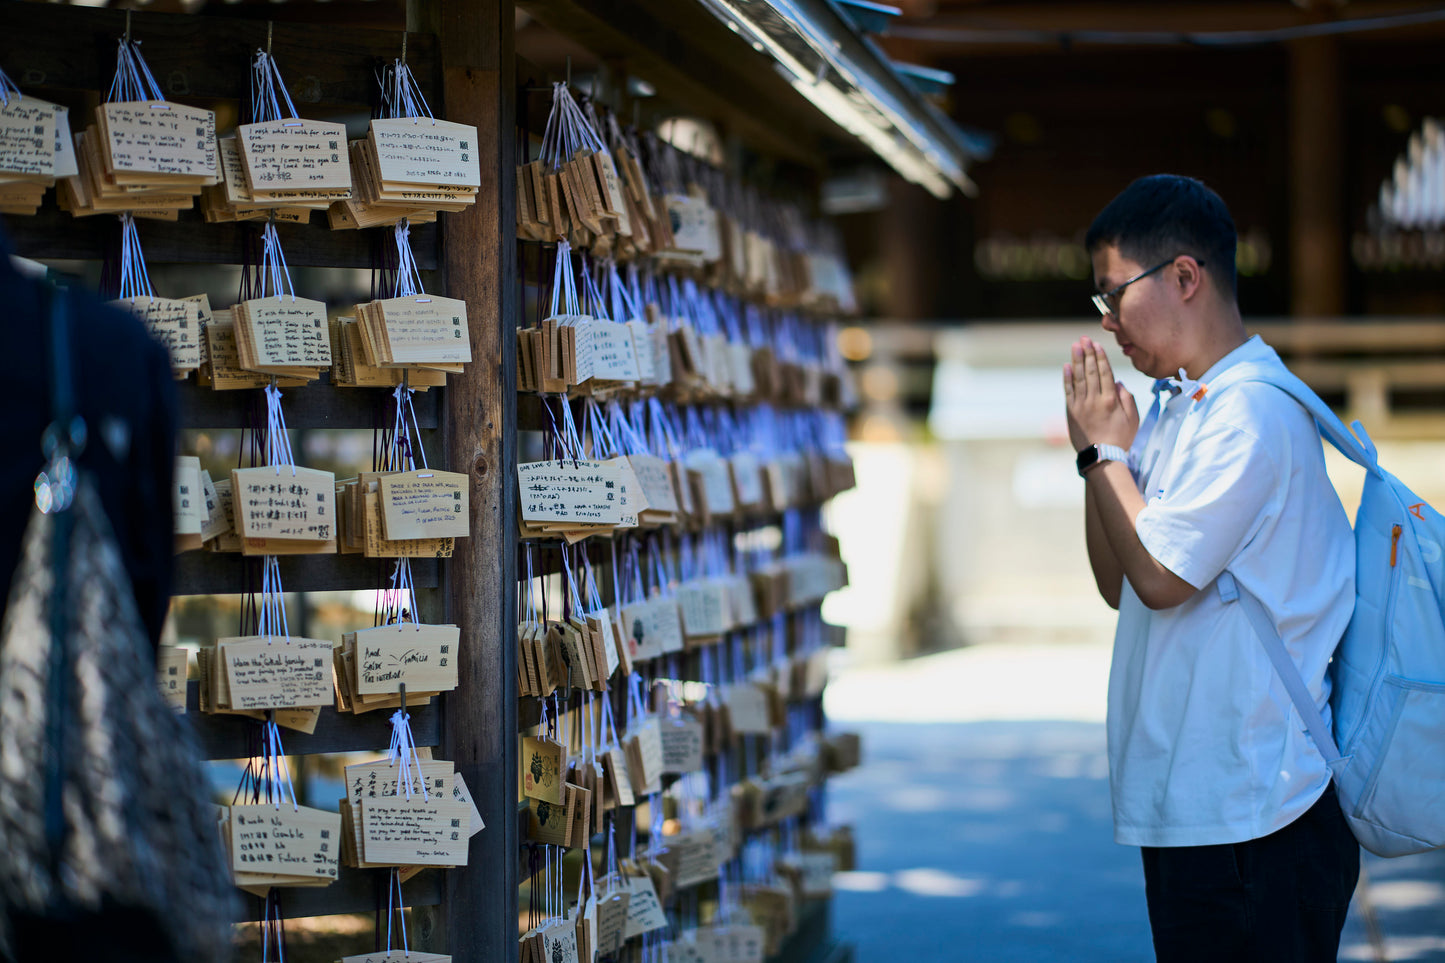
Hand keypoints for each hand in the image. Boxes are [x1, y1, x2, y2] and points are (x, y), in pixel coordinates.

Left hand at [1063, 337, 1138, 451]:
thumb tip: (1117, 382)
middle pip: (1090, 371)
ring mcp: (1081, 405)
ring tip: (1075, 346)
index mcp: (1110, 400)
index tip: (1096, 345)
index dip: (1100, 357)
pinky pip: (1068, 391)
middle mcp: (1094, 400)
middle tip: (1084, 339)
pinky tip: (1067, 366)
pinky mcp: (1071, 412)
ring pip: (1078, 378)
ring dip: (1077, 360)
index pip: (1104, 373)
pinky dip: (1067, 378)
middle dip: (1087, 353)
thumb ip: (1126, 398)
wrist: (1101, 457)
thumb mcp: (1133, 419)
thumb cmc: (1121, 439)